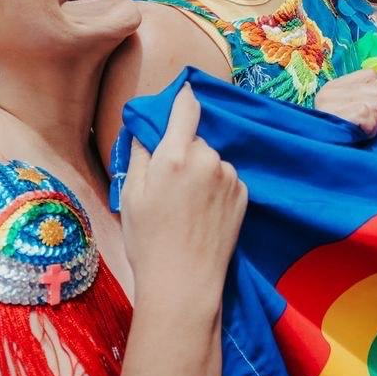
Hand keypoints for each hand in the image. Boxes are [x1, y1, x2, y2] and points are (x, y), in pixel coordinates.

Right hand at [117, 86, 246, 300]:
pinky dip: (217, 187)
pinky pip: (227, 179)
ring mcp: (230, 177)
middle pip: (196, 140)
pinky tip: (204, 213)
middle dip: (184, 151)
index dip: (183, 98)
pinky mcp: (244, 195)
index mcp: (175, 155)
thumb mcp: (132, 195)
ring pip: (213, 160)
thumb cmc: (148, 241)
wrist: (184, 283)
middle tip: (169, 182)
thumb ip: (140, 154)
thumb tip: (145, 128)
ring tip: (187, 205)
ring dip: (202, 171)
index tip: (183, 93)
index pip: (186, 109)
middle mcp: (208, 160)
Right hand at [315, 69, 376, 137]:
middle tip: (365, 121)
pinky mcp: (339, 119)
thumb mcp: (353, 105)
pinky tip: (360, 133)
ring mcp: (331, 106)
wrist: (324, 159)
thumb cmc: (343, 133)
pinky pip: (369, 116)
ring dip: (375, 120)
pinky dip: (370, 127)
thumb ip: (369, 86)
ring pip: (376, 103)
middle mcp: (328, 94)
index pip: (371, 74)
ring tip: (362, 128)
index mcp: (332, 87)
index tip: (368, 106)